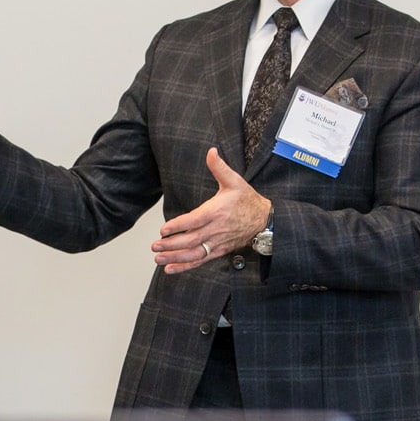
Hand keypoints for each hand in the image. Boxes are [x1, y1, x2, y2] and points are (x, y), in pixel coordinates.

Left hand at [151, 148, 270, 274]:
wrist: (265, 221)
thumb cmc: (247, 201)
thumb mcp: (234, 181)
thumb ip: (219, 167)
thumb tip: (211, 151)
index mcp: (217, 212)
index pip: (194, 220)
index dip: (178, 226)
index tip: (163, 229)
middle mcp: (215, 230)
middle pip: (191, 240)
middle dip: (171, 245)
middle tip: (155, 246)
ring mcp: (216, 242)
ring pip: (194, 254)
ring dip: (175, 258)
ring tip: (159, 259)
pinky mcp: (218, 251)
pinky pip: (200, 260)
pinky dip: (185, 266)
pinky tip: (170, 269)